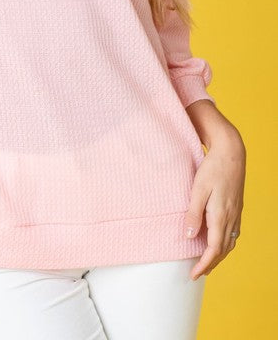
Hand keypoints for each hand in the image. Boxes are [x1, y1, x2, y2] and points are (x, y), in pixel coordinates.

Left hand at [184, 127, 245, 279]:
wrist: (231, 152)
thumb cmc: (212, 168)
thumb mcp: (198, 190)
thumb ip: (193, 214)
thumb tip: (189, 237)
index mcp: (221, 215)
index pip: (214, 249)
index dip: (204, 264)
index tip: (194, 274)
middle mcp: (231, 217)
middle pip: (223, 249)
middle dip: (211, 263)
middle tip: (197, 273)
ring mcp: (236, 213)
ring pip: (229, 242)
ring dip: (219, 254)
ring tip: (206, 261)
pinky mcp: (237, 207)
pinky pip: (232, 232)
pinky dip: (224, 243)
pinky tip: (217, 240)